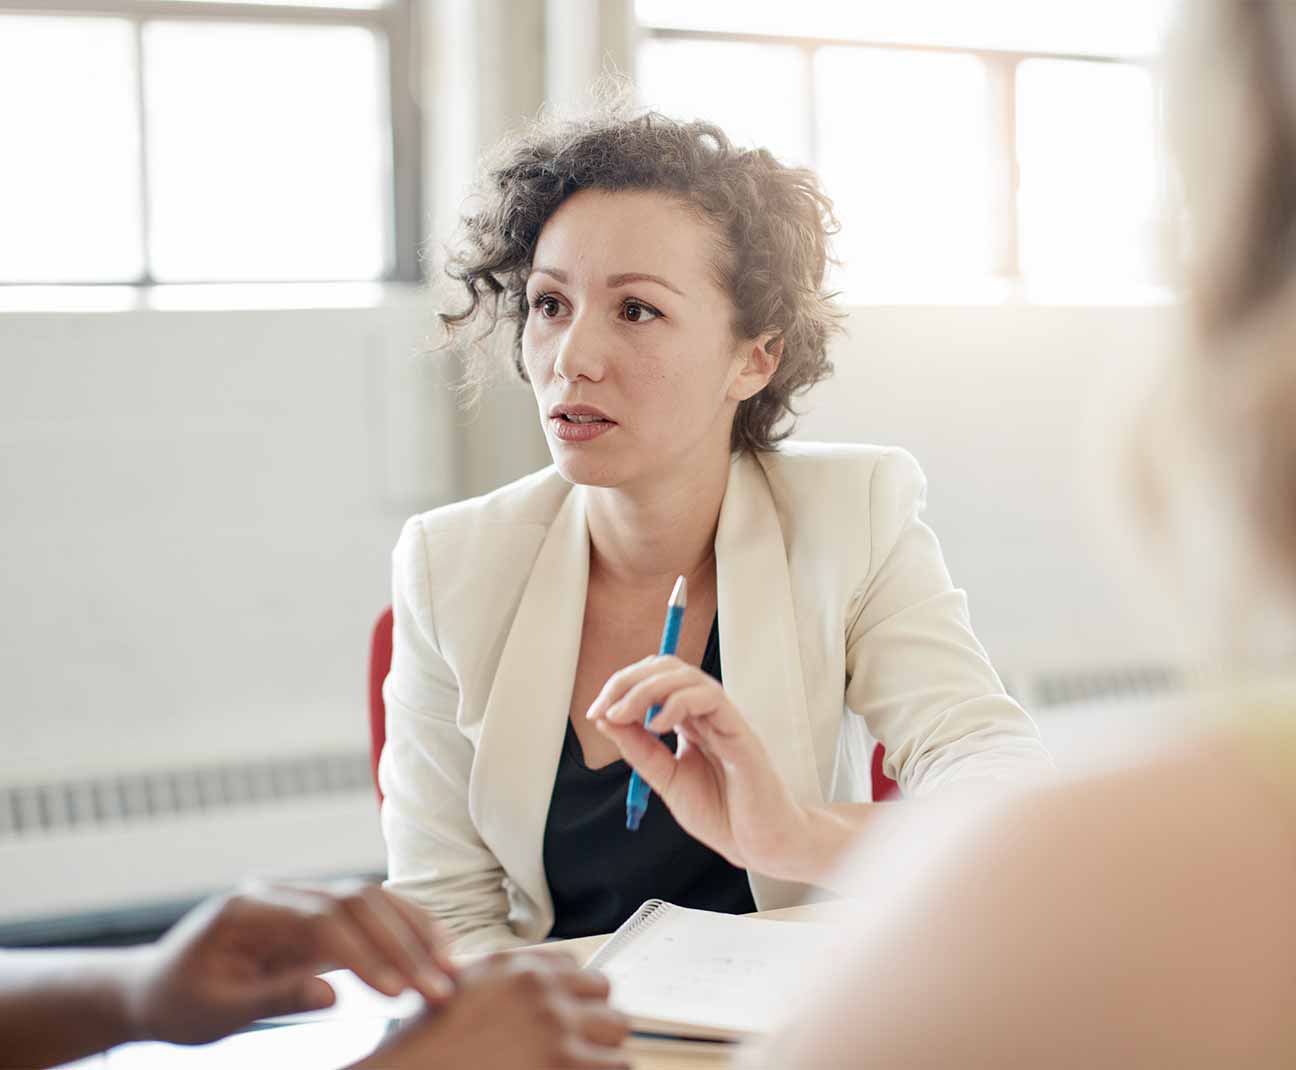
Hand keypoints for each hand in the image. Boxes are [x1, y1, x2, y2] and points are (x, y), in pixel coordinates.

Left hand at [123, 880, 455, 1044]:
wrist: (159, 987)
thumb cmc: (180, 1002)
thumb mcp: (216, 1012)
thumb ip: (273, 998)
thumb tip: (333, 996)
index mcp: (250, 907)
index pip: (322, 920)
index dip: (365, 954)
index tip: (396, 993)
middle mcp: (283, 892)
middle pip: (357, 901)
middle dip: (404, 943)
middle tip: (440, 986)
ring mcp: (303, 899)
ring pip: (373, 900)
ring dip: (415, 932)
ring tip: (450, 968)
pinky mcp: (318, 916)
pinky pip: (370, 915)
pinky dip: (405, 930)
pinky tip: (435, 950)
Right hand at [352, 951, 629, 1069]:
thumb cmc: (428, 1047)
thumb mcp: (461, 991)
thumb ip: (501, 981)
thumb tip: (537, 987)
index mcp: (514, 966)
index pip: (574, 964)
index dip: (574, 993)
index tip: (570, 1012)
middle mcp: (539, 987)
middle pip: (602, 989)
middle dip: (593, 1016)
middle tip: (581, 1041)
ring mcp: (555, 1024)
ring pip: (617, 1027)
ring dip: (605, 1046)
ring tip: (587, 1063)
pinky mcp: (565, 1061)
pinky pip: (617, 1064)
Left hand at [586, 655, 808, 875]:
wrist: (759, 845)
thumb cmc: (722, 813)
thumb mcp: (666, 778)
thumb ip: (639, 750)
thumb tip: (606, 719)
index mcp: (690, 720)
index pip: (653, 680)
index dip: (621, 687)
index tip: (596, 713)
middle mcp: (706, 712)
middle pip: (666, 668)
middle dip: (627, 680)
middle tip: (604, 709)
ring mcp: (724, 718)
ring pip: (685, 676)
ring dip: (645, 689)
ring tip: (623, 716)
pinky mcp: (740, 732)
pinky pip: (710, 697)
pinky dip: (677, 702)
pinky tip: (657, 726)